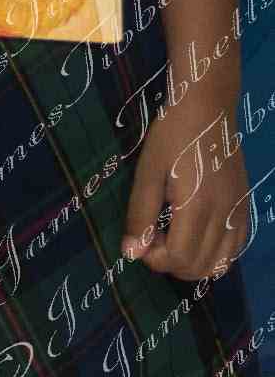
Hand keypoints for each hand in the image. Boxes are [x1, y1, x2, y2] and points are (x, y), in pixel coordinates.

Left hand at [122, 89, 251, 279]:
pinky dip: (215, 254)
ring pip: (221, 263)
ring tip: (173, 238)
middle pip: (199, 267)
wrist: (208, 109)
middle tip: (154, 237)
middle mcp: (223, 214)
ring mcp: (238, 211)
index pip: (178, 258)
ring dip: (193, 263)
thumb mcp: (147, 173)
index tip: (142, 238)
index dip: (154, 259)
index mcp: (196, 206)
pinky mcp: (245, 206)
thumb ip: (140, 215)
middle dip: (170, 263)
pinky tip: (196, 235)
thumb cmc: (171, 136)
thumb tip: (132, 254)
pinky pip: (236, 247)